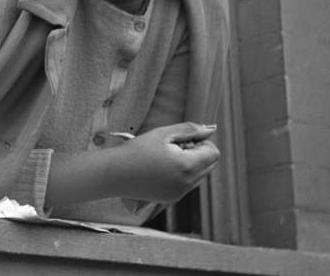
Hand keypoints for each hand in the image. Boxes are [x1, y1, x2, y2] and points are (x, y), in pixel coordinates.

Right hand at [44, 122, 219, 207]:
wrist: (115, 174)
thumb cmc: (138, 150)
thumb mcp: (164, 133)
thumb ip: (190, 130)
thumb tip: (211, 130)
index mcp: (187, 166)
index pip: (214, 153)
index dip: (202, 143)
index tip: (183, 140)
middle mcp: (187, 184)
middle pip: (209, 165)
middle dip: (197, 154)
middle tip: (173, 148)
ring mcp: (180, 194)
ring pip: (199, 176)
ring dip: (190, 165)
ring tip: (166, 159)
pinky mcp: (171, 199)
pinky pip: (187, 185)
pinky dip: (180, 175)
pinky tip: (160, 170)